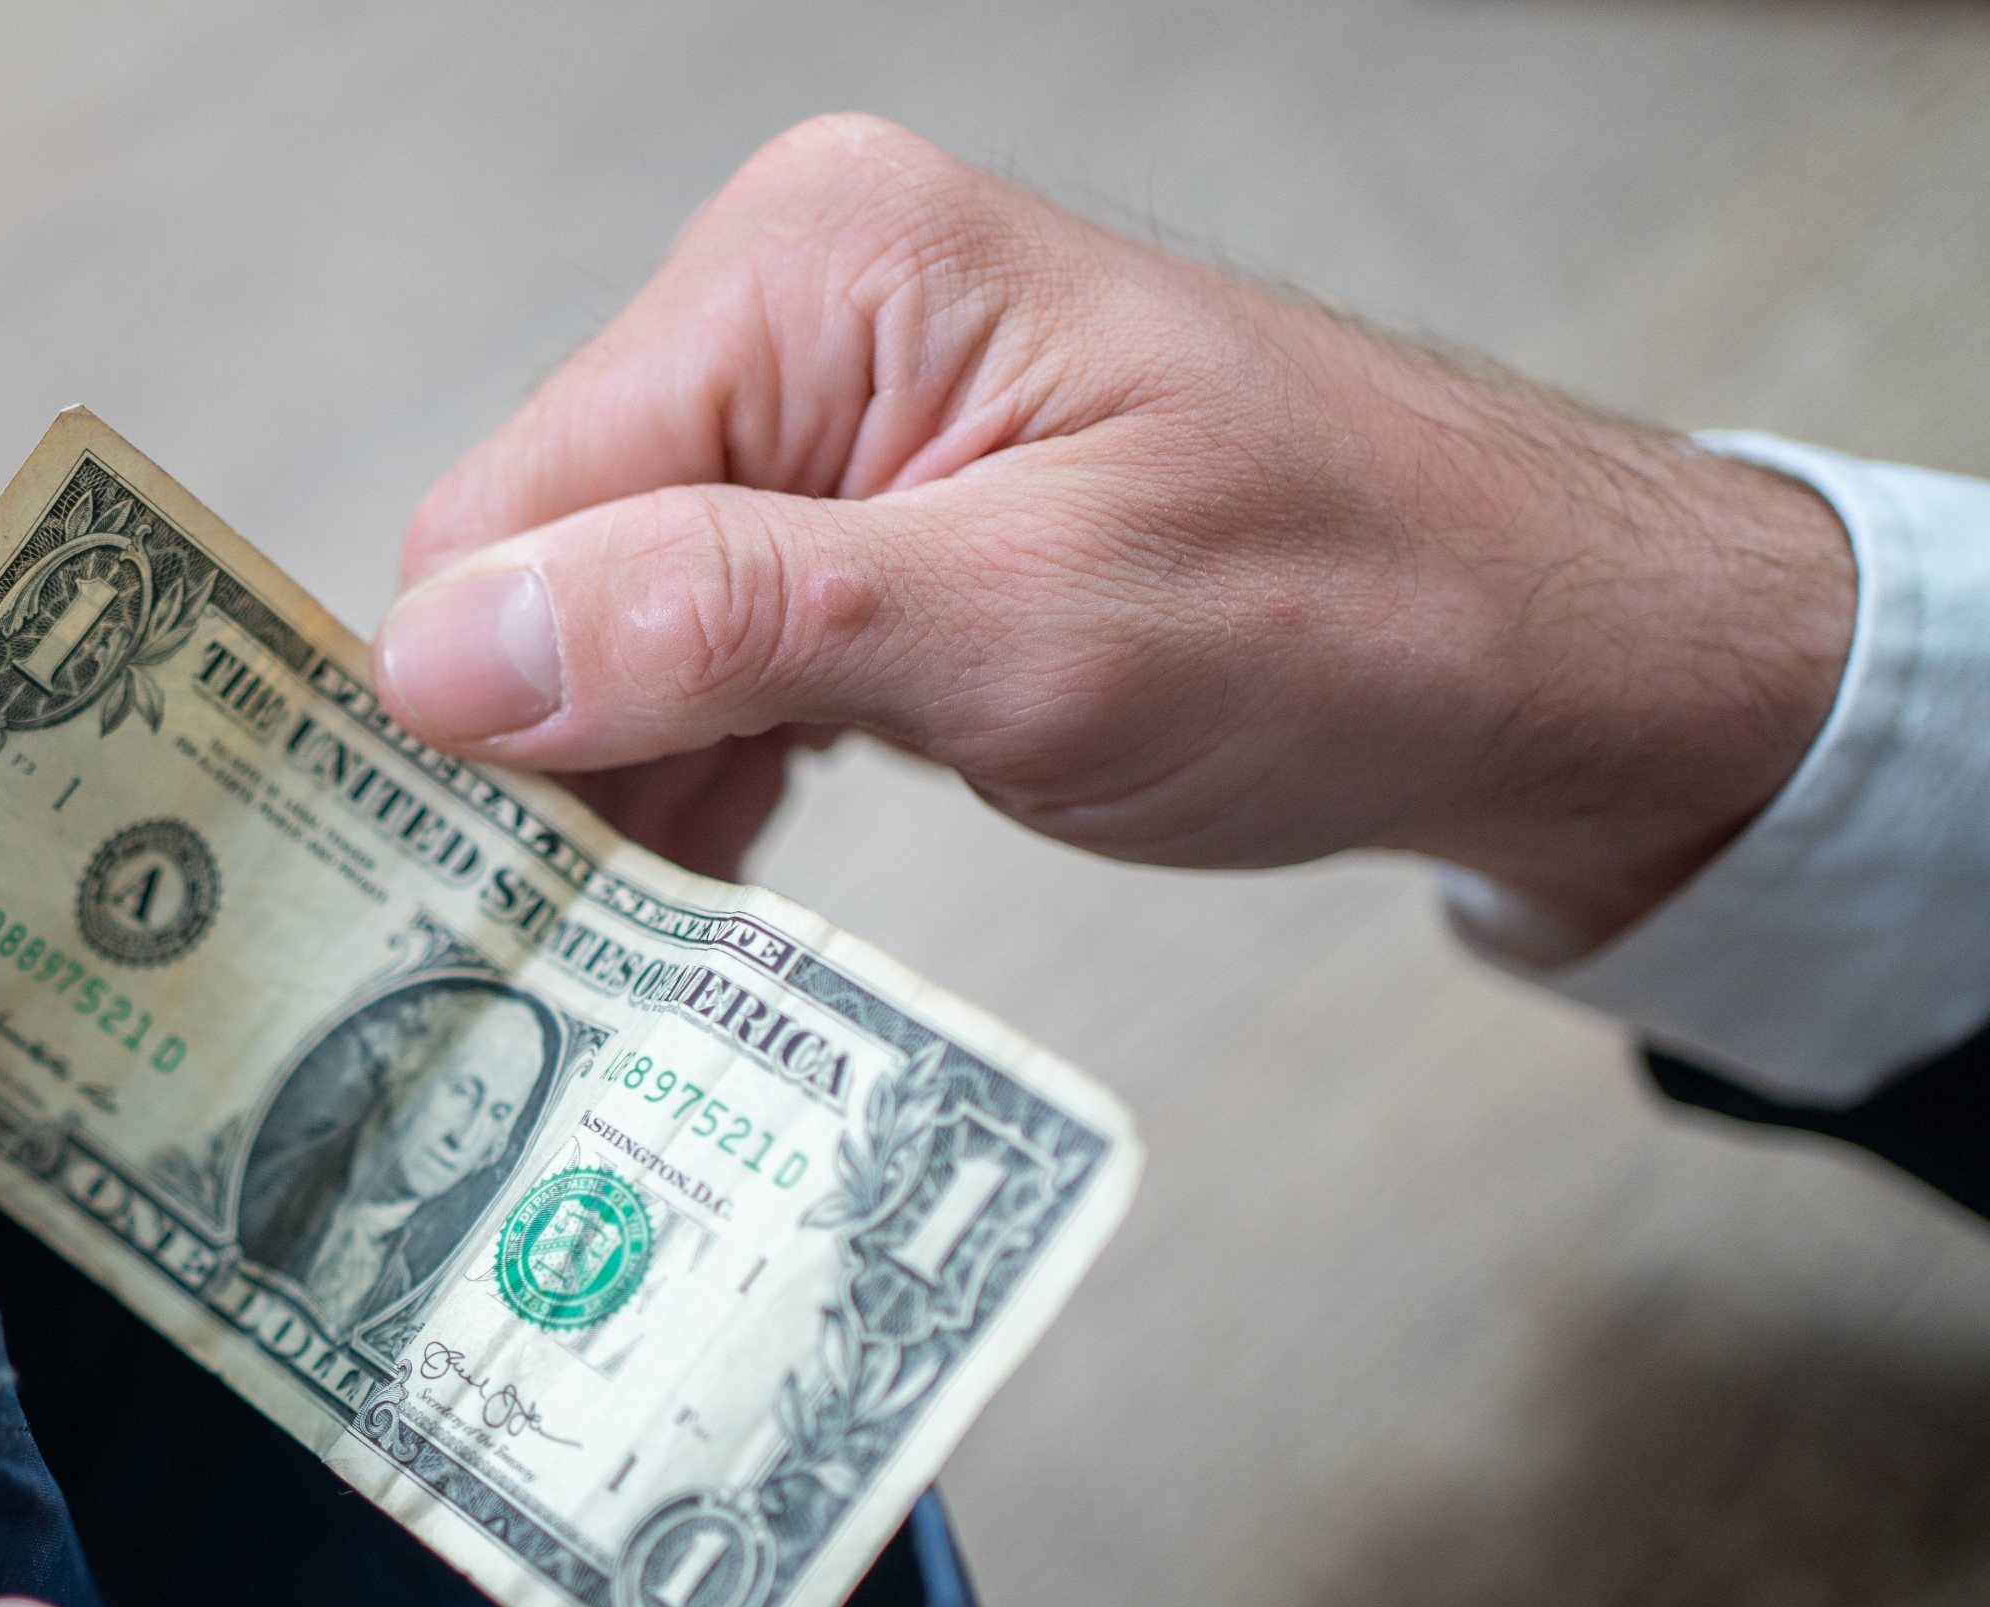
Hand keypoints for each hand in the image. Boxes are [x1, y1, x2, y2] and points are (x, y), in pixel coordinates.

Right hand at [372, 114, 1854, 956]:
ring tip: (652, 948)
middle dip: (548, 762)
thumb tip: (444, 651)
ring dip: (617, 792)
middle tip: (583, 954)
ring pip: (596, 633)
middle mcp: (789, 310)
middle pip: (534, 570)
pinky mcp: (852, 517)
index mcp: (810, 269)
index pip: (509, 507)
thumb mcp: (1032, 630)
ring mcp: (820, 413)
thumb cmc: (1354, 611)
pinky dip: (692, 781)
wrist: (1544, 650)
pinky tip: (707, 895)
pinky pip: (691, 655)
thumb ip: (724, 621)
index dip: (482, 711)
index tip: (498, 899)